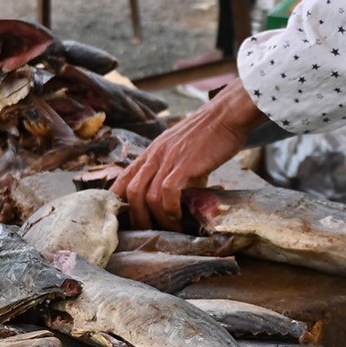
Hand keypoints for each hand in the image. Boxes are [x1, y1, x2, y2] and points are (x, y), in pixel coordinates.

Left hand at [118, 80, 265, 230]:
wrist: (226, 116)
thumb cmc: (210, 135)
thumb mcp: (184, 154)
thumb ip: (178, 176)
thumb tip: (182, 201)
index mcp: (152, 153)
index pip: (124, 178)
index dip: (118, 200)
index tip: (124, 218)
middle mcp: (154, 156)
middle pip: (131, 192)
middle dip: (137, 217)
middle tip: (149, 230)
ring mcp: (168, 159)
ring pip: (147, 196)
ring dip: (157, 218)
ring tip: (170, 228)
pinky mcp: (184, 164)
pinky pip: (167, 192)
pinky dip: (170, 209)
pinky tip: (179, 217)